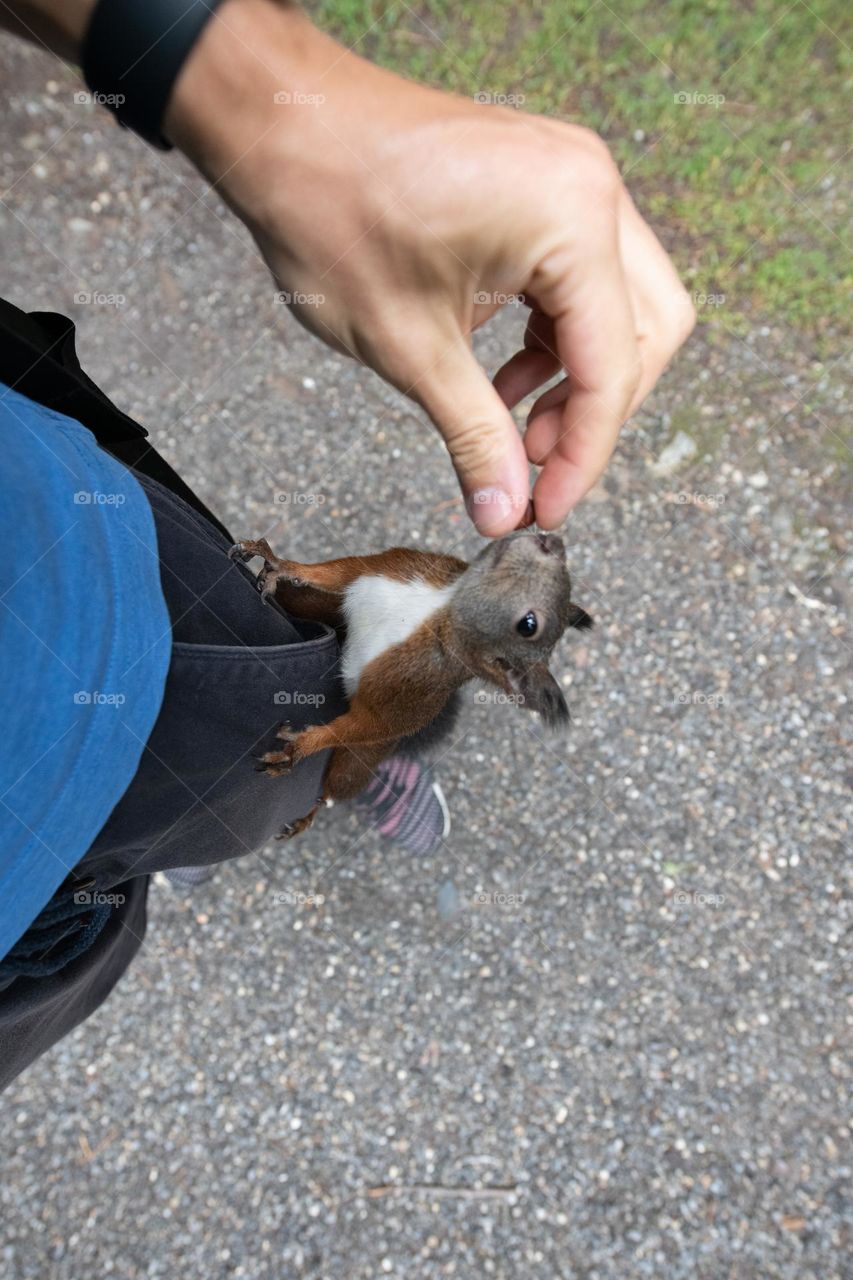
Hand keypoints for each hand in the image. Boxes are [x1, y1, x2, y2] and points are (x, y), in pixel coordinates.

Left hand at [167, 0, 694, 533]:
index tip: (548, 508)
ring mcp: (570, 179)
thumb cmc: (331, 211)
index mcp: (571, 220)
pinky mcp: (543, 186)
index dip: (584, 453)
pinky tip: (505, 379)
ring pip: (620, 306)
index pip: (612, 366)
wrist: (281, 126)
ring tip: (518, 432)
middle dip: (596, 413)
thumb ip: (475, 437)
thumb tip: (505, 509)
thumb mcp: (409, 348)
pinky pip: (580, 277)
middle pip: (644, 332)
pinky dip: (555, 338)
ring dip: (578, 377)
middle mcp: (591, 188)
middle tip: (537, 470)